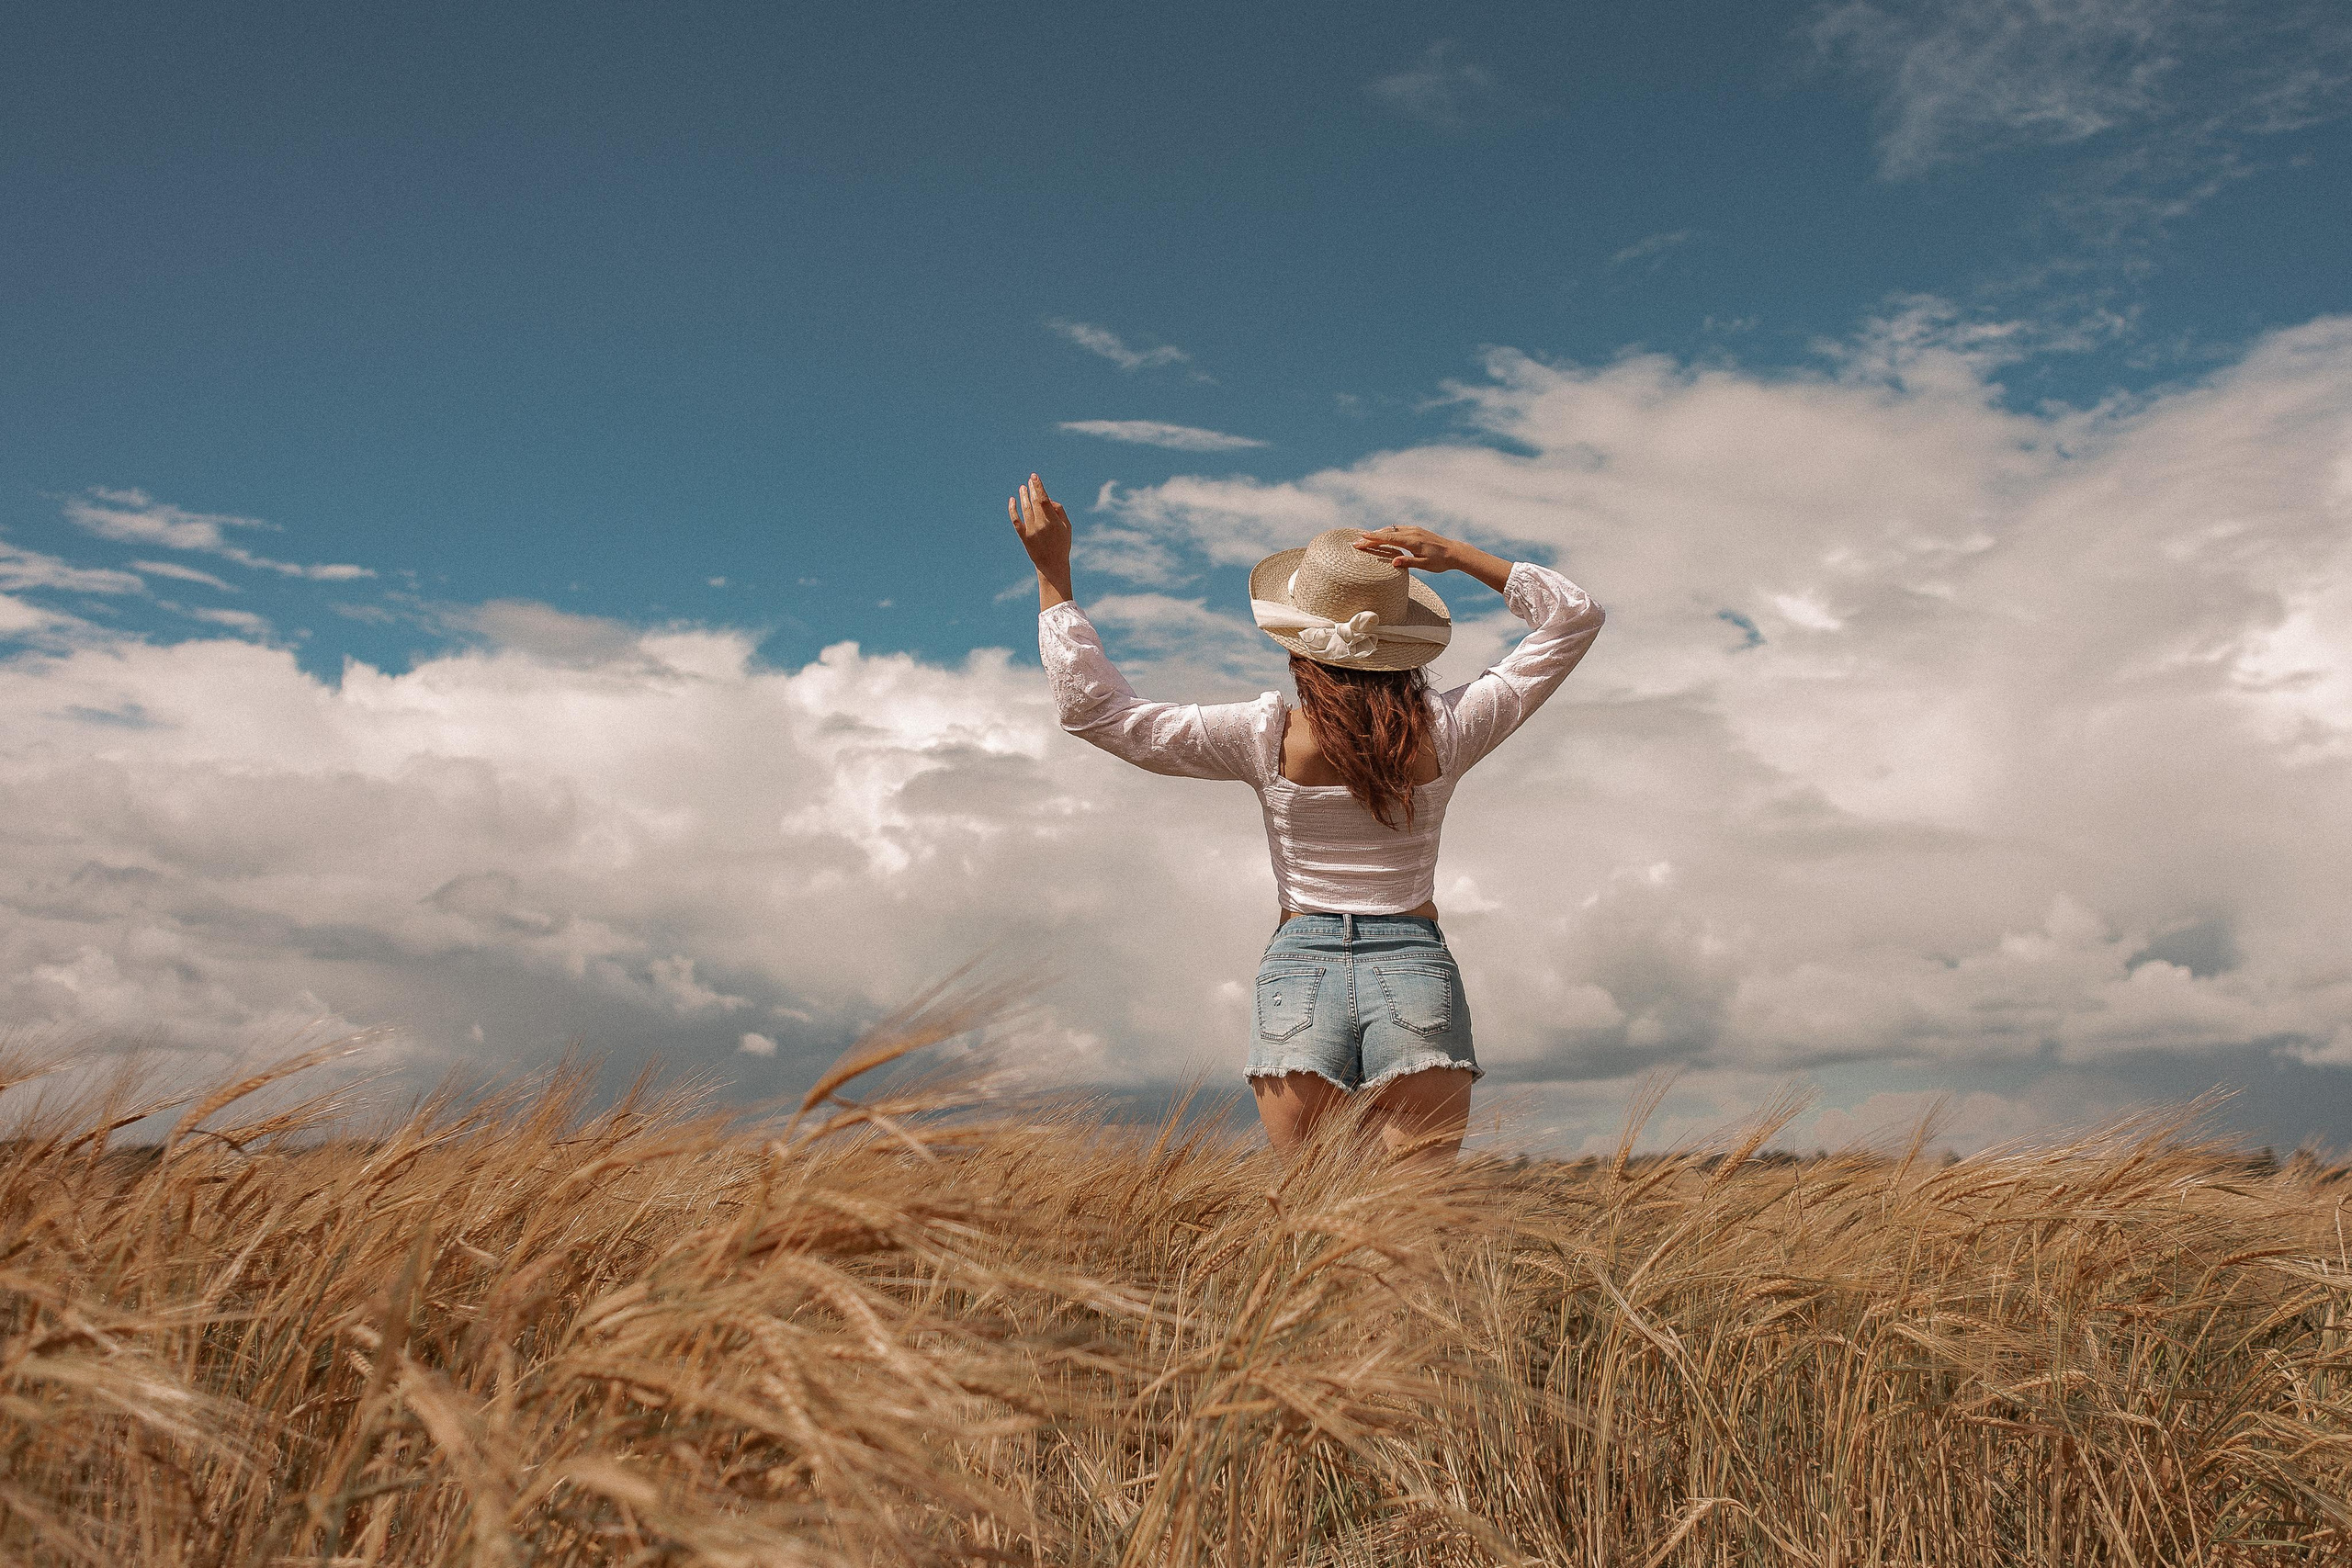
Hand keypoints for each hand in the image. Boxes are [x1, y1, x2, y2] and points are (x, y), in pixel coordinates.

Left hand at [1008, 472, 1073, 608]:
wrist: (1052, 565)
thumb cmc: (1062, 545)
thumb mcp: (1067, 527)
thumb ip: (1059, 511)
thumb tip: (1048, 499)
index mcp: (1053, 521)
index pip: (1043, 499)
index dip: (1038, 486)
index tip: (1034, 476)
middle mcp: (1040, 525)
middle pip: (1033, 502)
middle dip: (1031, 489)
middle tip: (1030, 480)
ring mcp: (1031, 531)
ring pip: (1025, 508)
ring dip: (1023, 496)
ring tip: (1022, 487)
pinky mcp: (1023, 536)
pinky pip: (1015, 520)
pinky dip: (1012, 509)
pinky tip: (1012, 500)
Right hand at [1353, 525, 1512, 593]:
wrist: (1454, 552)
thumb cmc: (1440, 561)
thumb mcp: (1425, 565)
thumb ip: (1408, 562)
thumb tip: (1393, 562)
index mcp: (1412, 541)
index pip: (1388, 538)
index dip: (1373, 538)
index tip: (1360, 538)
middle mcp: (1411, 532)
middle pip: (1386, 532)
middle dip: (1370, 537)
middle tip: (1356, 541)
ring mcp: (1414, 530)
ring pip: (1391, 529)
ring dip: (1378, 533)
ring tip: (1365, 538)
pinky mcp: (1416, 531)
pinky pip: (1397, 529)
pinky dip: (1387, 532)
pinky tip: (1382, 536)